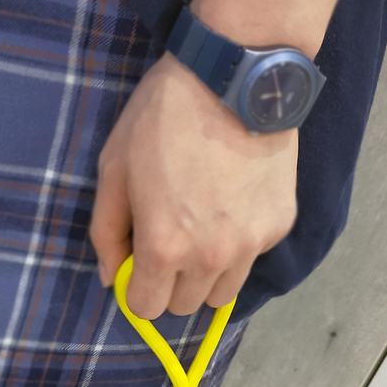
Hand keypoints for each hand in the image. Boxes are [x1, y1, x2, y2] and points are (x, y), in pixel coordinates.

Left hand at [88, 50, 298, 319]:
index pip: (146, 308)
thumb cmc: (162, 118)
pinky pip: (253, 257)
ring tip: (204, 227)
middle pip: (184, 306)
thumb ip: (106, 233)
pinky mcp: (279, 226)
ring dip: (207, 273)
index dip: (136, 287)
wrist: (234, 77)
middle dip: (170, 283)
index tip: (138, 262)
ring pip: (222, 292)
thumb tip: (110, 279)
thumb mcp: (114, 169)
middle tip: (171, 239)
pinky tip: (233, 201)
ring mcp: (251, 245)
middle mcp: (211, 258)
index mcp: (164, 248)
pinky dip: (240, 243)